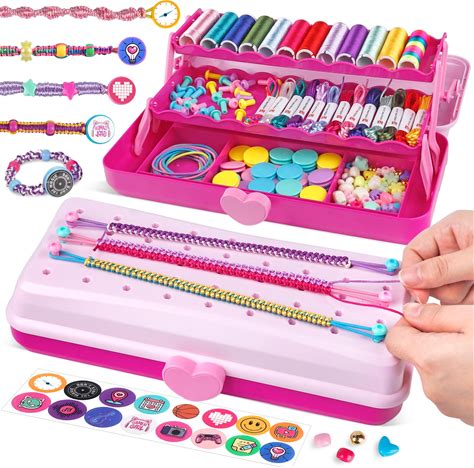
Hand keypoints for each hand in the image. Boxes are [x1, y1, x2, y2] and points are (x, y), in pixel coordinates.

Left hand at [386, 302, 473, 424]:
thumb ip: (435, 315)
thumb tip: (410, 312)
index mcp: (431, 360)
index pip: (394, 338)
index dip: (407, 323)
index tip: (425, 317)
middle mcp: (434, 387)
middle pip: (414, 354)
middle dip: (431, 339)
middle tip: (462, 332)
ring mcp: (449, 404)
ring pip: (433, 370)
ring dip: (447, 357)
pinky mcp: (464, 414)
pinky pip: (449, 387)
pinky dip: (460, 375)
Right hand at [399, 210, 473, 304]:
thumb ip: (442, 268)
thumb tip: (406, 278)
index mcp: (450, 230)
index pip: (414, 251)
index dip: (412, 273)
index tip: (420, 296)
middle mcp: (453, 248)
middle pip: (425, 275)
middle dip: (441, 288)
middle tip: (464, 287)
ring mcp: (463, 268)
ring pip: (441, 291)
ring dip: (458, 297)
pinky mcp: (472, 284)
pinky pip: (457, 301)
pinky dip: (467, 303)